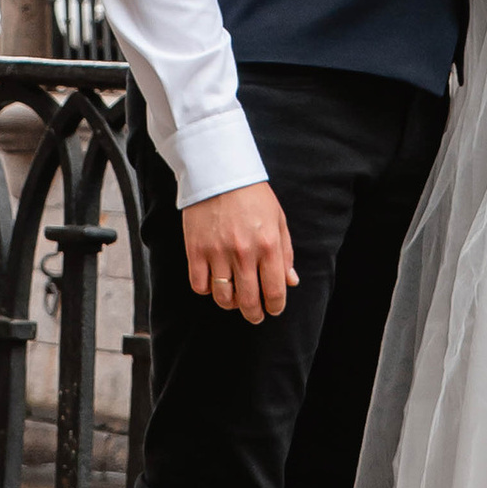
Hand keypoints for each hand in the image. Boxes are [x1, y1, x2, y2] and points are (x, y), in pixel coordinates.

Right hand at [181, 182, 297, 323]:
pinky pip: (200, 286)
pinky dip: (207, 290)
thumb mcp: (278, 220)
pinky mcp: (195, 251)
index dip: (275, 307)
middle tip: (255, 315)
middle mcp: (244, 253)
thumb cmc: (252, 195)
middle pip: (249, 301)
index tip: (273, 309)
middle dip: (254, 314)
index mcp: (268, 245)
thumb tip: (291, 281)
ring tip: (234, 299)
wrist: (219, 172)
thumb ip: (285, 253)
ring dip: (231, 304)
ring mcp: (218, 253)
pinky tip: (214, 282)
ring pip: (223, 298)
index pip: (275, 291)